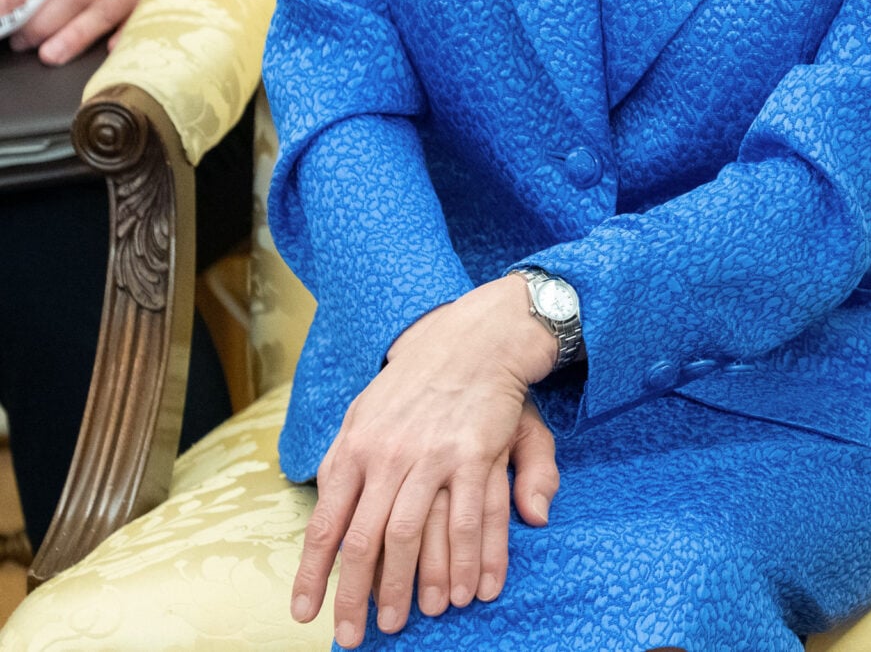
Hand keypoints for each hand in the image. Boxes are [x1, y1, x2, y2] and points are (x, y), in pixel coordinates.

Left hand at [292, 275, 562, 643]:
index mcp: (353, 449)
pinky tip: (470, 590)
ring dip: (409, 586)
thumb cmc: (414, 384)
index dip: (313, 575)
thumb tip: (326, 517)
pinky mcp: (475, 454)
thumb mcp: (363, 416)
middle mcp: (386, 456)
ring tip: (407, 622)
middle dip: (357, 597)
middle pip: (364, 542)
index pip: (324, 525)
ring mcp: (431, 456)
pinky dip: (469, 560)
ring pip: (412, 537)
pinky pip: (468, 519)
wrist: (471, 338)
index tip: (305, 615)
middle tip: (354, 637)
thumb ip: (345, 468)